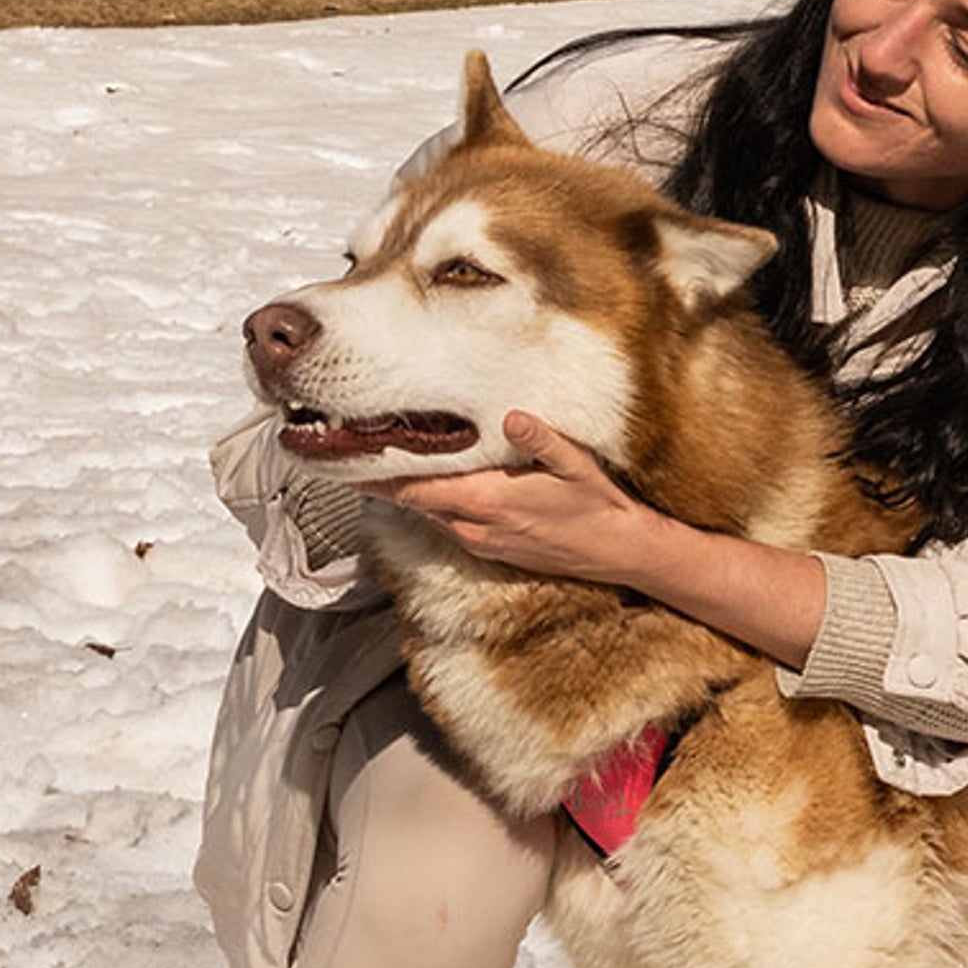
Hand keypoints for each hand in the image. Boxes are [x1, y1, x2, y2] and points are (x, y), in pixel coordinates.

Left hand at [380, 413, 667, 585]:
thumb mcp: (575, 465)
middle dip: (384, 479)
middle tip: (356, 449)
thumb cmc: (598, 506)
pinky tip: (434, 484)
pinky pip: (448, 523)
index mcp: (490, 502)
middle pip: (413, 502)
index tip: (349, 457)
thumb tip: (511, 417)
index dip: (378, 476)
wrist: (619, 550)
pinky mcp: (491, 548)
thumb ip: (540, 440)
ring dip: (410, 491)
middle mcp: (477, 527)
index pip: (416, 490)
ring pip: (430, 513)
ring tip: (385, 461)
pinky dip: (433, 503)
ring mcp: (482, 541)